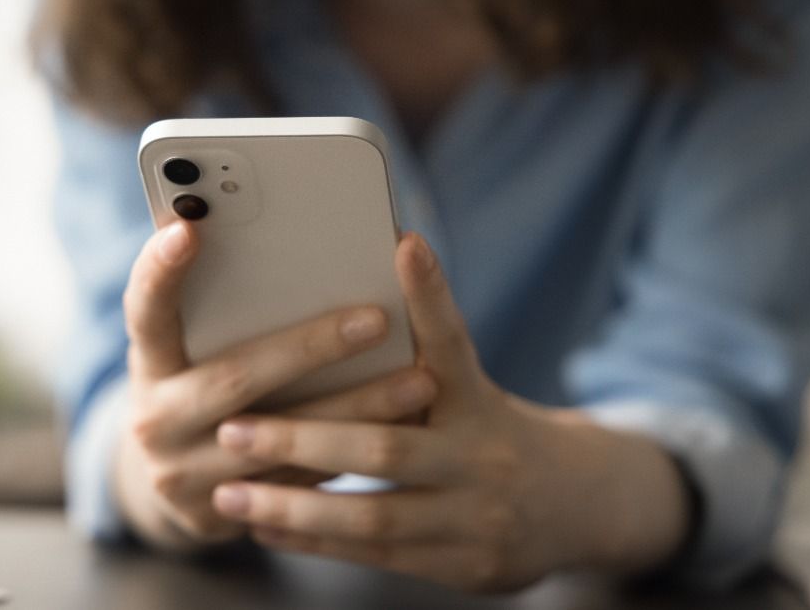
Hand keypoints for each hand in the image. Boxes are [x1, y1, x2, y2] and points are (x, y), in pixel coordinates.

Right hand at [115, 222, 438, 549]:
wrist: (174, 482)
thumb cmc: (200, 384)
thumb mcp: (194, 347)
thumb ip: (224, 306)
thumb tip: (300, 241)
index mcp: (149, 361)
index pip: (144, 308)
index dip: (160, 270)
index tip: (189, 228)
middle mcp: (155, 418)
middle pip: (235, 378)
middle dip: (310, 347)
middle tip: (376, 320)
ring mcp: (183, 474)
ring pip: (280, 440)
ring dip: (355, 409)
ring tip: (419, 381)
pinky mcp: (219, 514)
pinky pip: (299, 481)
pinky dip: (352, 451)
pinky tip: (404, 429)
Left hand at [210, 233, 690, 590]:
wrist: (576, 506)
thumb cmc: (491, 428)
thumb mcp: (470, 389)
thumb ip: (417, 355)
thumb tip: (361, 281)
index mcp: (480, 399)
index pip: (451, 340)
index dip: (430, 294)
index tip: (404, 244)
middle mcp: (483, 455)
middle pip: (386, 446)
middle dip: (303, 439)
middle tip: (235, 427)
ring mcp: (477, 516)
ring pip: (374, 515)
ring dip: (296, 506)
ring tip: (232, 493)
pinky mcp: (465, 565)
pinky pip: (378, 555)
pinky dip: (317, 541)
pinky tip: (267, 528)